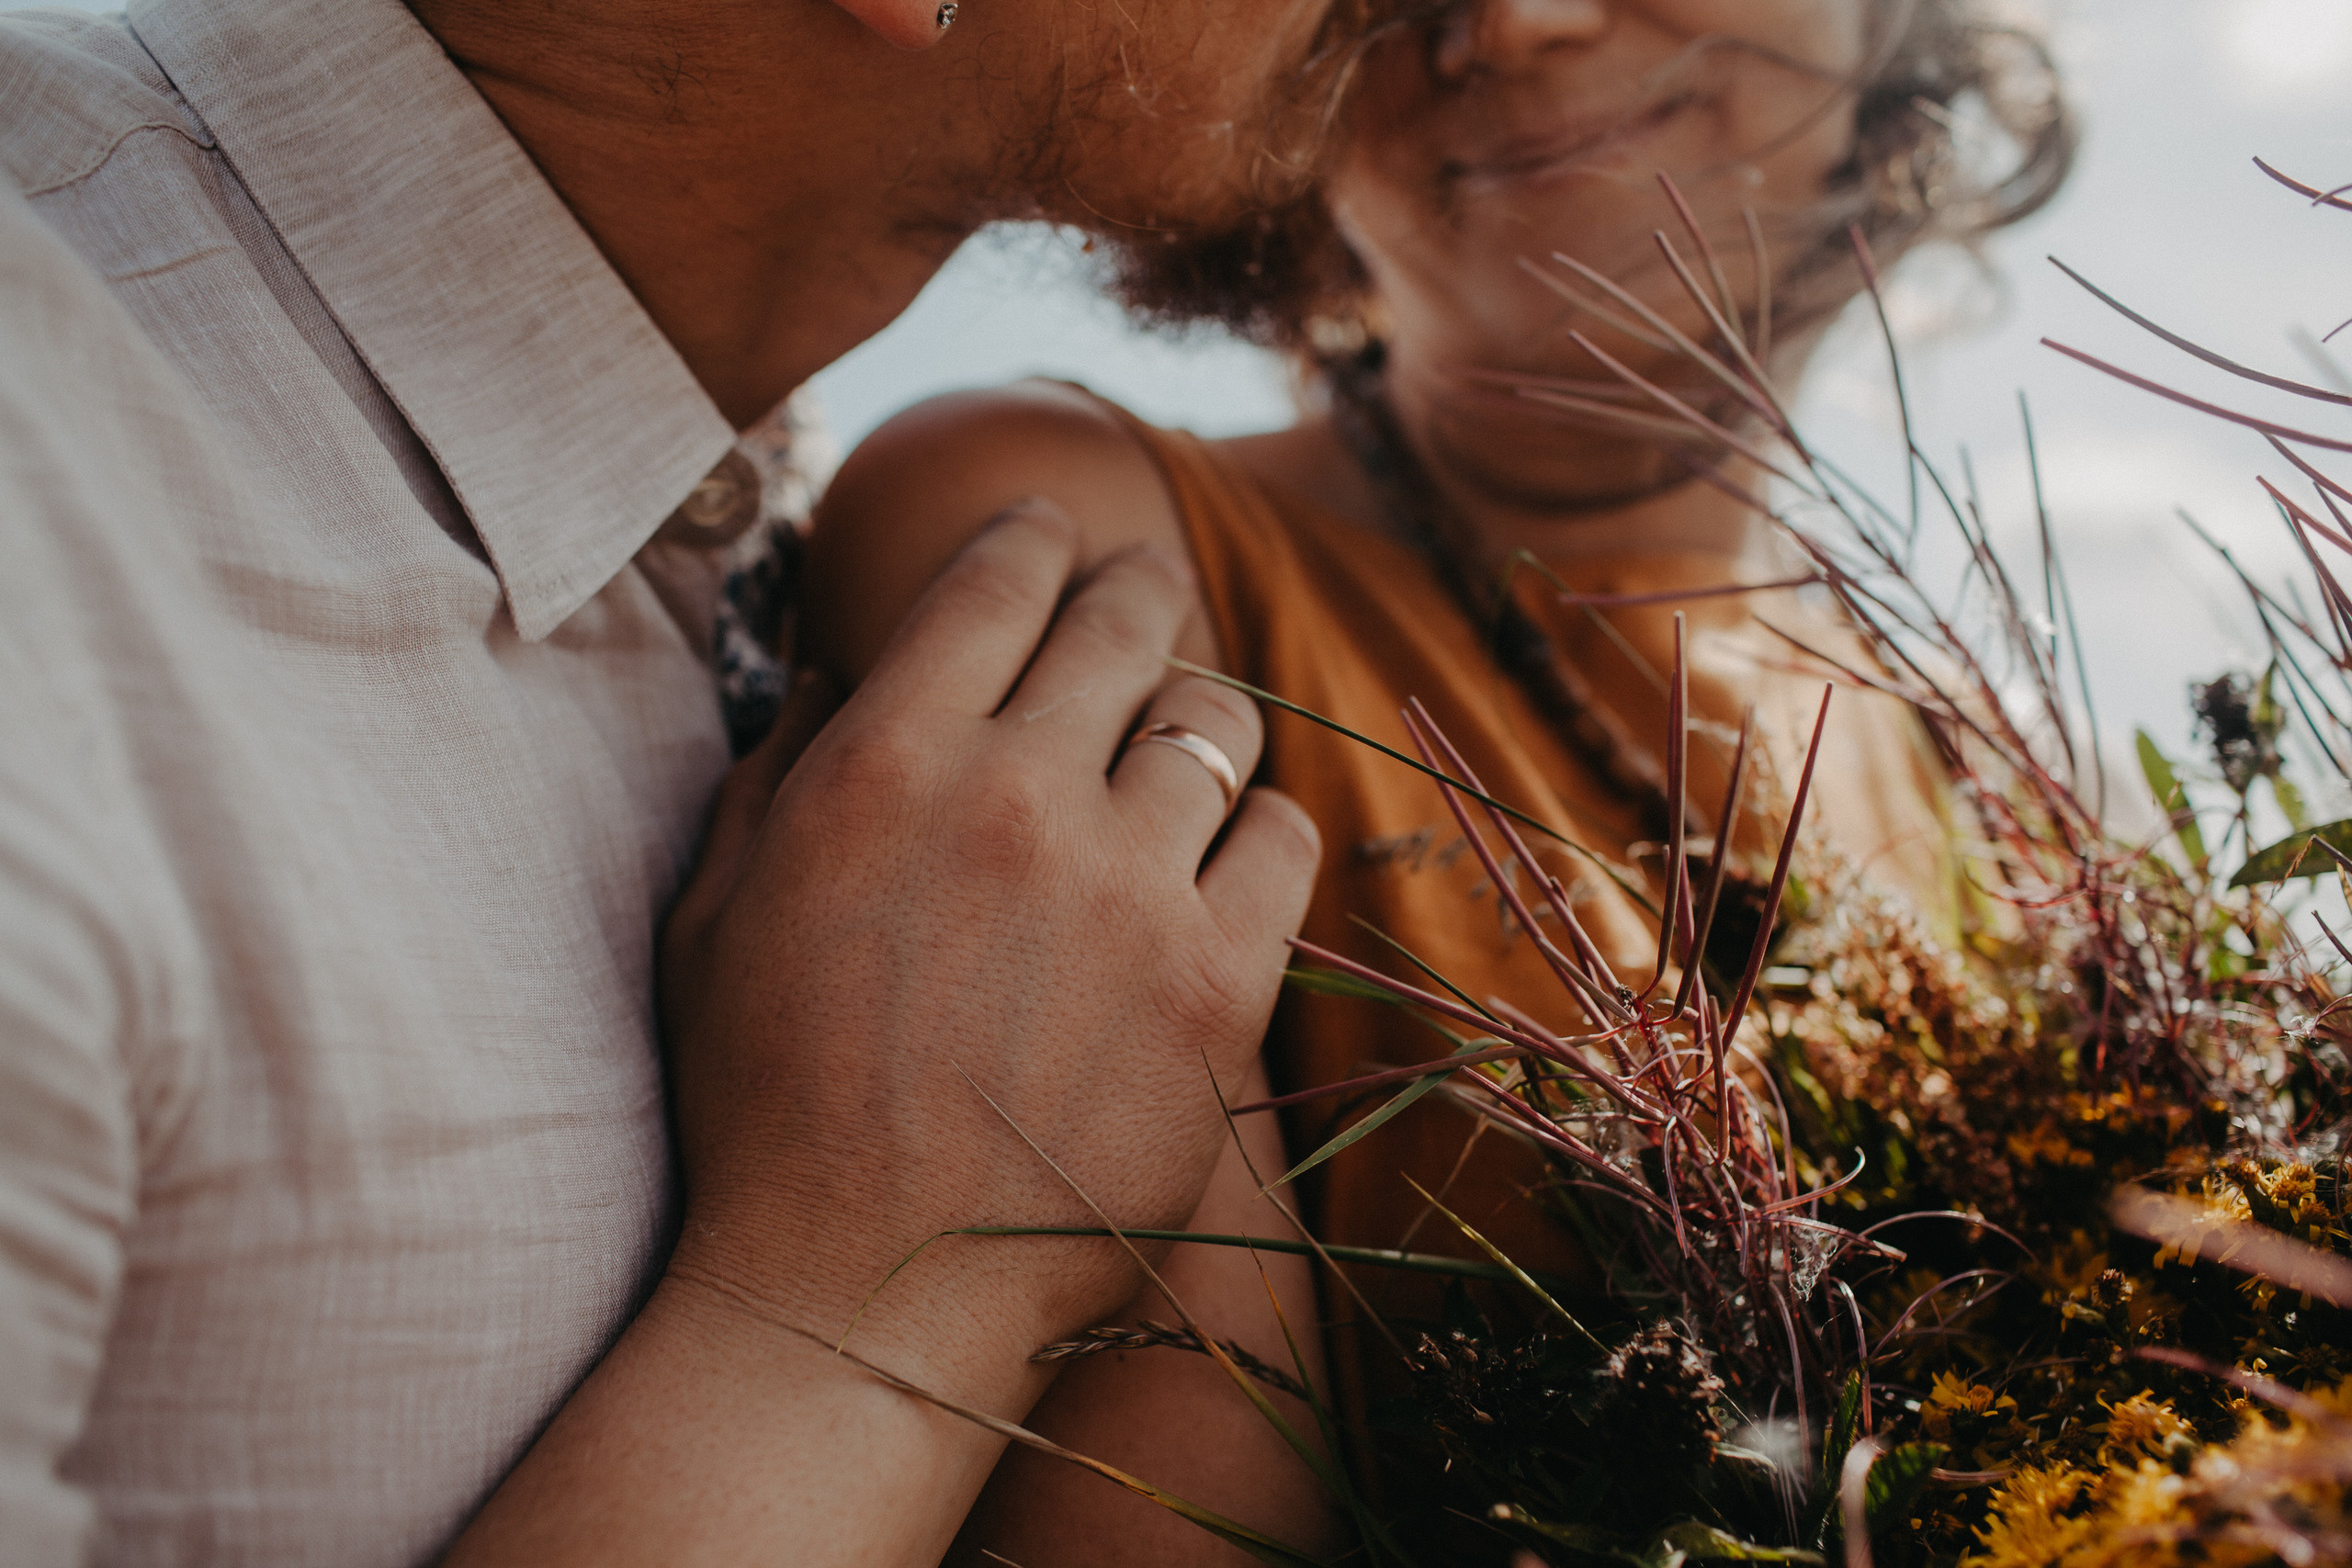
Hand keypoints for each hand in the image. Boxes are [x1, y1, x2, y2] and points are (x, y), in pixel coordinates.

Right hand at [658, 500, 1319, 1390]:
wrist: (859, 1295)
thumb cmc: (762, 1108)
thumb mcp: (716, 916)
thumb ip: (777, 769)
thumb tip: (840, 665)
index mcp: (884, 760)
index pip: (995, 581)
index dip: (1035, 534)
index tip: (1053, 527)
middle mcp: (1014, 797)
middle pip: (1122, 622)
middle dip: (1136, 585)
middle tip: (1141, 588)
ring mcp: (1127, 889)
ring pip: (1216, 720)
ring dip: (1199, 713)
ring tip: (1183, 737)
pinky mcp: (1214, 988)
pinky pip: (1283, 840)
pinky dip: (1259, 827)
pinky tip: (1226, 852)